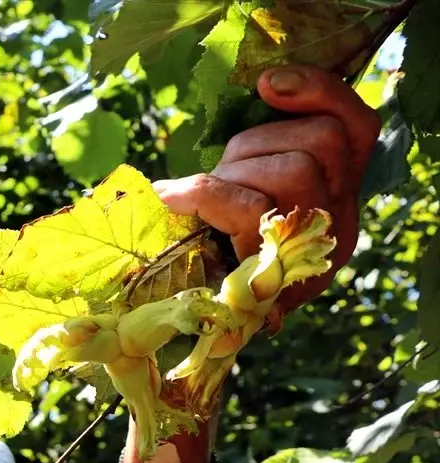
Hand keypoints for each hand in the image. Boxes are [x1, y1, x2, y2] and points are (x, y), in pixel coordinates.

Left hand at [155, 65, 381, 315]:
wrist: (186, 312)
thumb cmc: (207, 239)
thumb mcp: (240, 180)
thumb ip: (263, 148)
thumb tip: (269, 82)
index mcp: (338, 191)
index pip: (357, 127)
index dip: (320, 92)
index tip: (267, 83)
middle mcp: (339, 219)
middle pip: (323, 141)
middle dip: (255, 144)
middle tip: (220, 174)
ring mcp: (315, 250)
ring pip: (295, 169)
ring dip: (234, 173)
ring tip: (203, 201)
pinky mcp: (279, 274)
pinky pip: (251, 209)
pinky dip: (206, 195)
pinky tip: (174, 198)